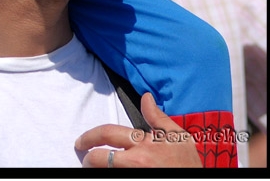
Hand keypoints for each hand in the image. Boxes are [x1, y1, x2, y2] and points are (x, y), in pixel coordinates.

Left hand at [75, 93, 201, 167]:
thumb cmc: (188, 165)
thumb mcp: (178, 137)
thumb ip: (158, 118)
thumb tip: (146, 98)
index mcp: (143, 144)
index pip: (107, 134)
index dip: (89, 136)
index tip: (81, 142)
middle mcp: (136, 162)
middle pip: (98, 158)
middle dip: (87, 158)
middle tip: (84, 158)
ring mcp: (134, 175)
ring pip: (104, 172)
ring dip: (96, 170)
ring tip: (94, 168)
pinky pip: (115, 179)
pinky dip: (109, 175)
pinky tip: (108, 174)